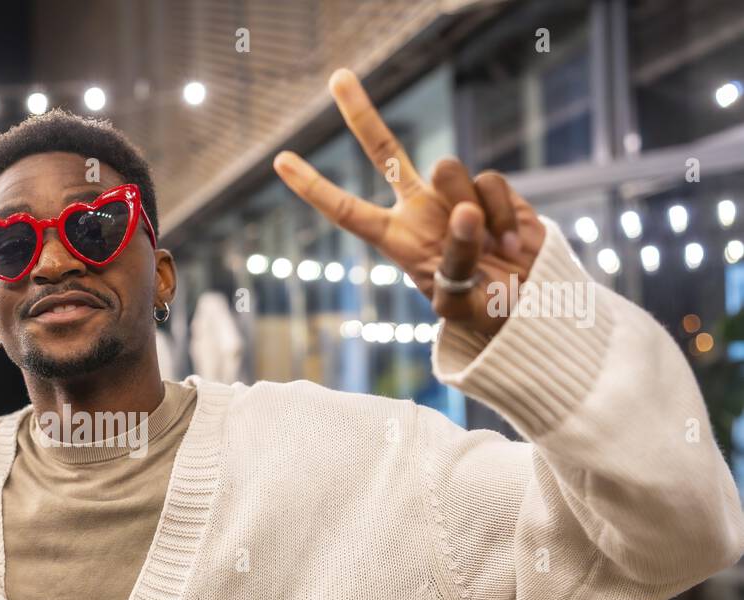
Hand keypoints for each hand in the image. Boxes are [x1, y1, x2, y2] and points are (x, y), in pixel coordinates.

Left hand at [273, 69, 546, 333]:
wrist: (530, 303)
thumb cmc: (485, 311)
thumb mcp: (461, 302)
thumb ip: (456, 257)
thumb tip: (463, 212)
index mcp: (397, 240)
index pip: (347, 212)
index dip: (314, 187)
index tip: (280, 161)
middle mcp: (419, 209)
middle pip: (385, 152)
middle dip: (361, 114)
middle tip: (337, 77)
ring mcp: (454, 195)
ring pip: (446, 169)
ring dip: (468, 207)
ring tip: (489, 250)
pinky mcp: (490, 190)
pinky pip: (490, 182)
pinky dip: (502, 214)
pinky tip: (509, 244)